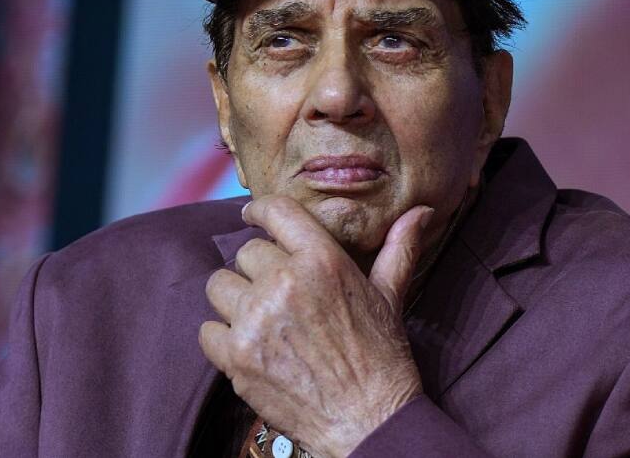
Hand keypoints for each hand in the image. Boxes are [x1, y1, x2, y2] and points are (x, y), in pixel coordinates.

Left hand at [199, 195, 432, 457]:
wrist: (370, 419)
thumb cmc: (382, 356)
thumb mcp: (390, 296)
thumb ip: (399, 248)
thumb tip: (422, 211)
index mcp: (322, 260)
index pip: (276, 212)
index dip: (259, 210)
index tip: (251, 215)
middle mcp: (285, 282)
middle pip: (246, 253)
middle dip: (258, 270)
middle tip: (276, 294)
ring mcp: (257, 319)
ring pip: (219, 286)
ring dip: (235, 301)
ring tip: (259, 319)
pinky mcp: (237, 356)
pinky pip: (207, 329)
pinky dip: (222, 337)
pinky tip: (248, 346)